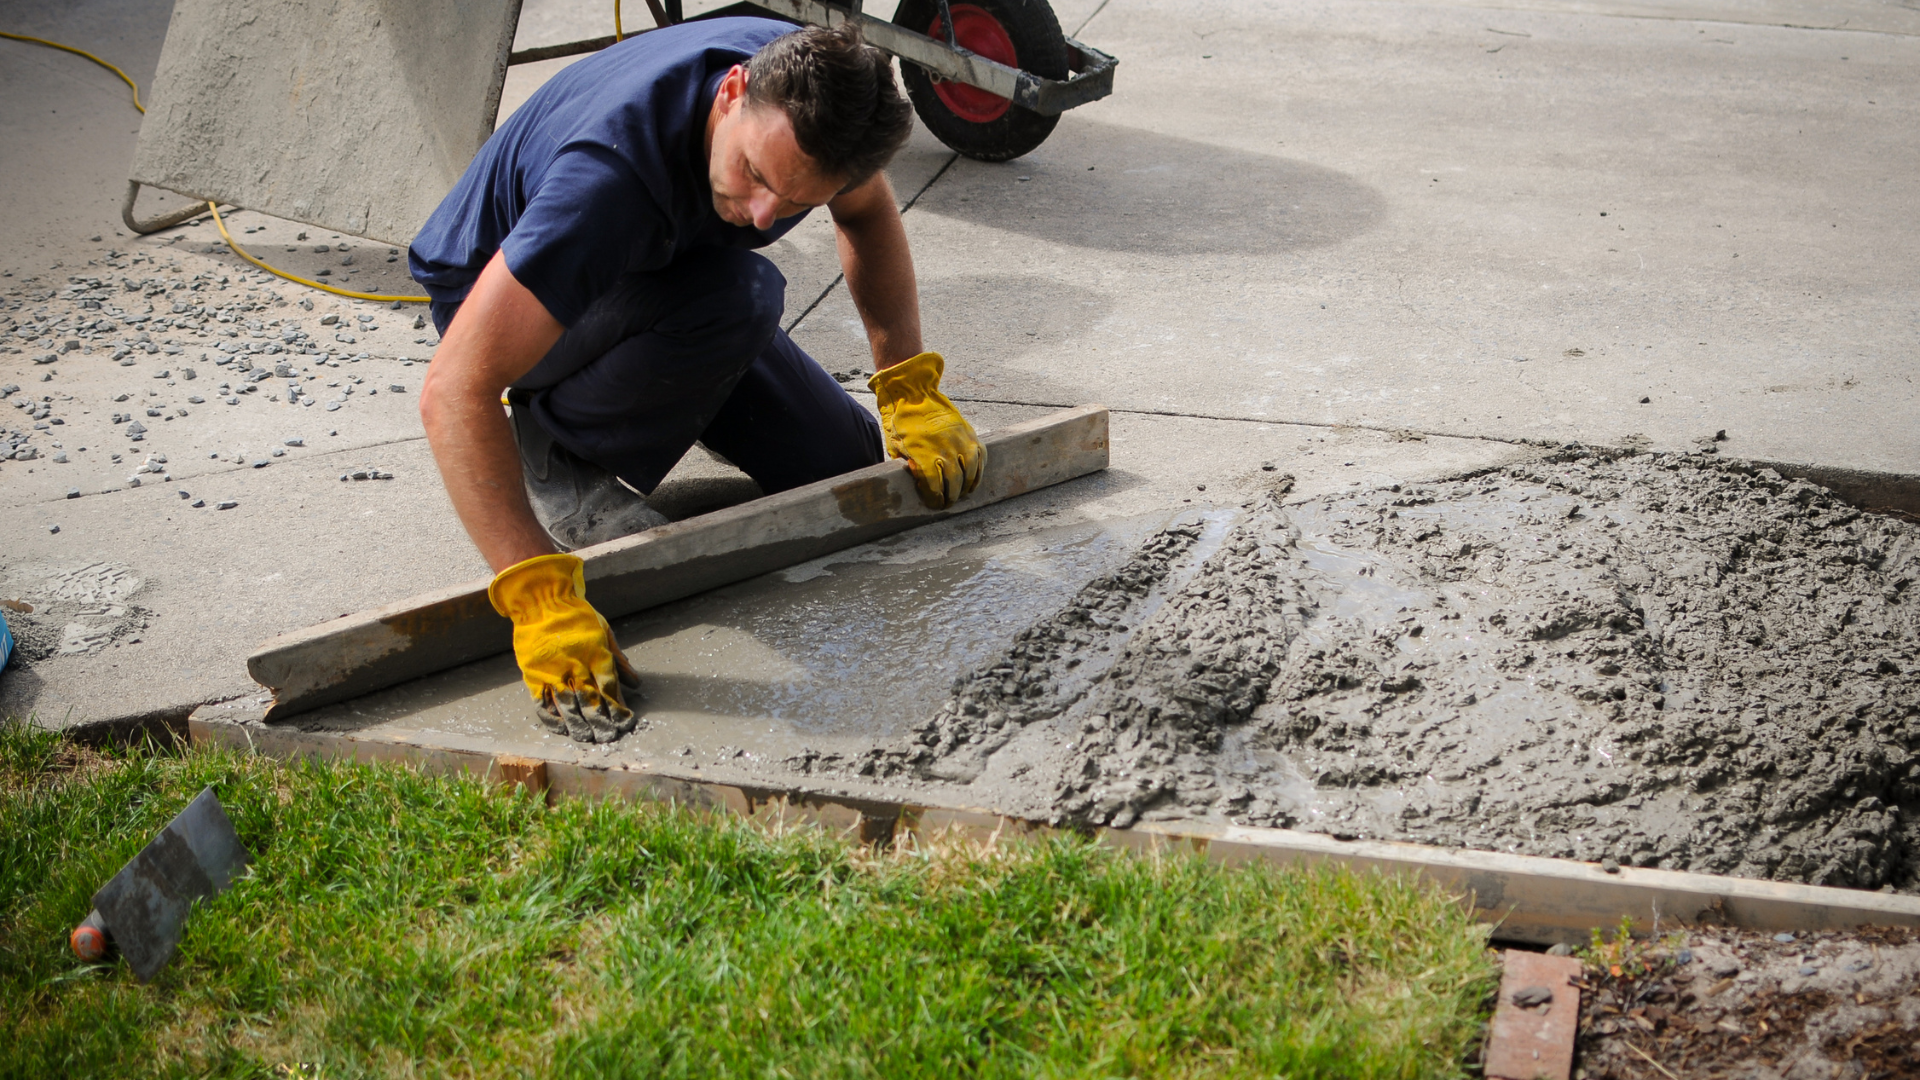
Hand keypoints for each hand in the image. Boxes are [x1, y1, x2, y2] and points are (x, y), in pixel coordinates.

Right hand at [487, 553, 640, 742]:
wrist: (542, 601)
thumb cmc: (577, 616)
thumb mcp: (604, 632)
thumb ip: (618, 660)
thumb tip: (637, 683)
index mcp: (595, 653)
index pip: (610, 687)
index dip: (619, 708)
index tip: (626, 722)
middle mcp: (575, 664)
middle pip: (591, 701)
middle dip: (602, 722)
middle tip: (609, 737)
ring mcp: (553, 671)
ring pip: (568, 706)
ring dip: (580, 725)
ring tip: (589, 738)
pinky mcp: (534, 675)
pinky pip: (543, 703)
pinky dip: (553, 719)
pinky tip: (563, 729)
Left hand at [867, 351, 984, 507]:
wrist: (915, 394)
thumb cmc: (902, 423)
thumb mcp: (896, 448)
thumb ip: (909, 468)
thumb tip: (920, 484)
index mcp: (924, 455)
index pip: (935, 487)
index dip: (935, 499)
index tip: (934, 505)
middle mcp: (945, 449)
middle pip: (954, 482)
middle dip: (952, 497)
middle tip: (948, 504)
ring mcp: (960, 441)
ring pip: (970, 472)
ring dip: (967, 487)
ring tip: (962, 494)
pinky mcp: (969, 433)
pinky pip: (980, 457)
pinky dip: (979, 471)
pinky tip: (973, 480)